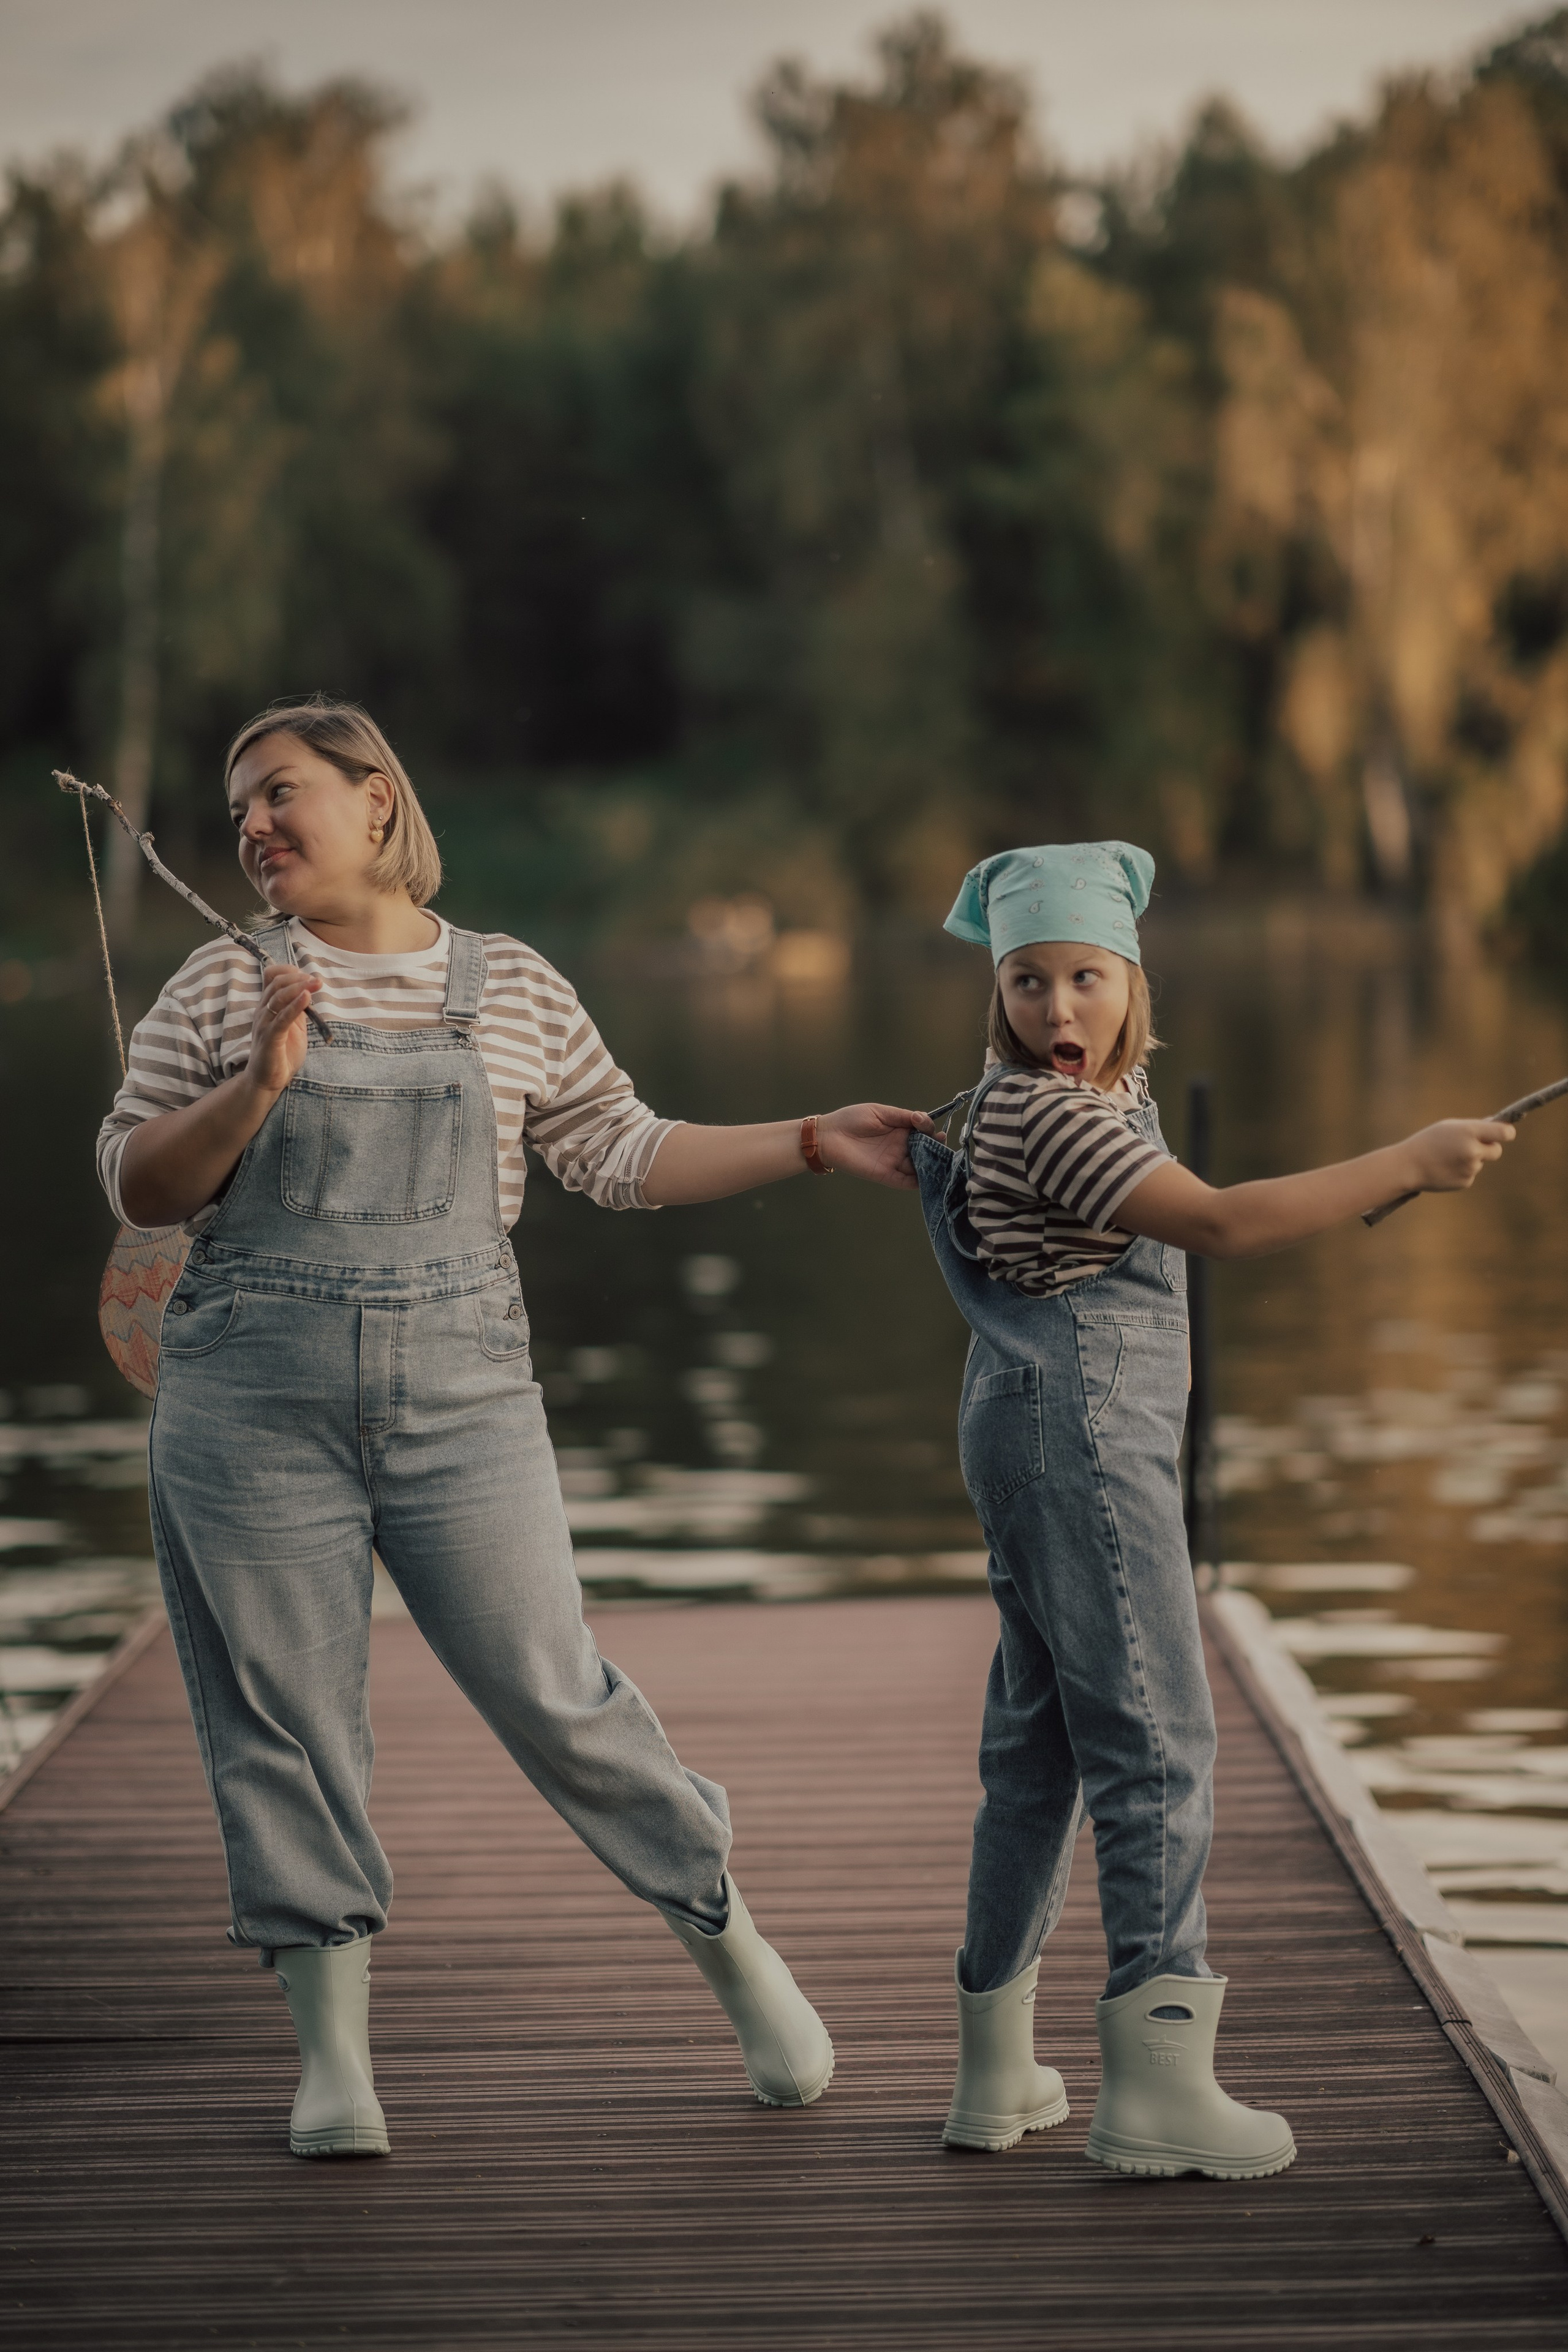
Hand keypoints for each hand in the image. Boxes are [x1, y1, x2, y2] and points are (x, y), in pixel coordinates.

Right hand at [241, 962, 320, 1099]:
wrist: (267, 1081)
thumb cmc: (281, 1054)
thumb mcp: (294, 1027)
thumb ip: (298, 1010)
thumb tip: (309, 993)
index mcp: (267, 1007)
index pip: (271, 977)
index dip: (289, 972)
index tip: (307, 976)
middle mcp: (263, 1012)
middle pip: (276, 984)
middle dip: (298, 978)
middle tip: (317, 980)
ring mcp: (264, 1024)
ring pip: (278, 997)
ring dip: (299, 987)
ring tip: (316, 983)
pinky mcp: (270, 1038)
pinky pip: (282, 1018)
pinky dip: (295, 1006)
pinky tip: (307, 998)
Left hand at [815, 1102, 936, 1189]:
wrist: (828, 1136)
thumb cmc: (850, 1120)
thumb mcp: (878, 1112)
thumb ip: (901, 1116)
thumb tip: (922, 1117)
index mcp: (900, 1130)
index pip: (923, 1131)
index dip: (928, 1128)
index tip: (921, 1123)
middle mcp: (900, 1146)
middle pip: (926, 1149)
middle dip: (937, 1146)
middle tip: (941, 1141)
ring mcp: (894, 1161)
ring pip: (920, 1166)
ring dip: (932, 1164)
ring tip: (941, 1159)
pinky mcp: (886, 1175)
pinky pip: (906, 1182)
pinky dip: (919, 1182)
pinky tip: (929, 1176)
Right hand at [1402, 1117, 1515, 1194]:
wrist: (1408, 1166)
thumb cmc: (1428, 1142)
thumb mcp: (1449, 1127)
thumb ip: (1474, 1127)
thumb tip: (1496, 1125)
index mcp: (1470, 1132)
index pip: (1505, 1133)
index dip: (1507, 1132)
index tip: (1505, 1133)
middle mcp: (1473, 1150)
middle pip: (1497, 1150)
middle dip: (1489, 1148)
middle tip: (1473, 1146)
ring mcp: (1470, 1168)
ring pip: (1480, 1162)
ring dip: (1470, 1160)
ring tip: (1448, 1158)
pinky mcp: (1466, 1182)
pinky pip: (1470, 1174)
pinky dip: (1461, 1171)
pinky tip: (1445, 1168)